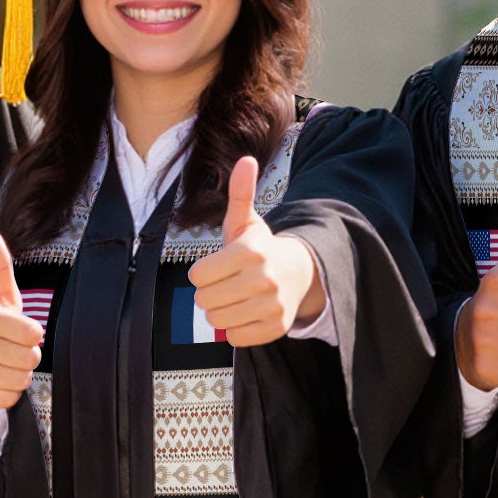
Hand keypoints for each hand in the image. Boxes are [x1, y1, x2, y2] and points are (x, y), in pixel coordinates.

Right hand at [0, 231, 42, 431]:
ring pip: (20, 379)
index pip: (33, 332)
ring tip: (4, 364)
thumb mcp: (0, 296)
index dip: (33, 334)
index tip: (19, 329)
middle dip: (28, 356)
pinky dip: (8, 393)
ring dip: (19, 374)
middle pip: (30, 358)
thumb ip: (0, 267)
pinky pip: (9, 398)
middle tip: (11, 349)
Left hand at [187, 156, 323, 346]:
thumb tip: (246, 159)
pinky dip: (235, 329)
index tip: (215, 268)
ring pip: (217, 321)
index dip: (201, 273)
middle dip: (208, 293)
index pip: (198, 276)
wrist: (298, 273)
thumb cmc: (260, 248)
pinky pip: (235, 337)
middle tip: (225, 284)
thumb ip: (240, 193)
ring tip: (234, 298)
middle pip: (204, 300)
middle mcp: (264, 279)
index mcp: (251, 252)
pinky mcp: (276, 328)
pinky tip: (246, 312)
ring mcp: (272, 305)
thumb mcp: (246, 221)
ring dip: (219, 311)